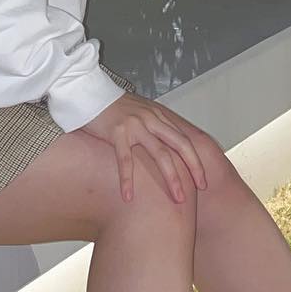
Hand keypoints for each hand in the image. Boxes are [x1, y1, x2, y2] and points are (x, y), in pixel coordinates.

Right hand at [83, 95, 208, 204]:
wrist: (89, 93)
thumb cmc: (112, 106)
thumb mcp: (139, 112)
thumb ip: (153, 126)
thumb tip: (166, 148)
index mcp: (158, 116)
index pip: (184, 139)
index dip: (196, 160)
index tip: (202, 179)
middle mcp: (151, 119)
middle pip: (180, 145)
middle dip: (193, 168)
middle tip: (199, 188)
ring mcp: (135, 125)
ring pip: (161, 154)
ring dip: (171, 178)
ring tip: (177, 198)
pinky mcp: (117, 132)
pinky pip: (125, 160)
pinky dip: (127, 180)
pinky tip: (128, 196)